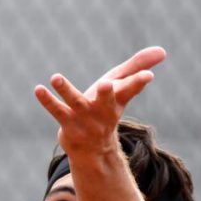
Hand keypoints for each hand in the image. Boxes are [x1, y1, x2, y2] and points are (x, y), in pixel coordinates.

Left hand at [34, 47, 165, 155]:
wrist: (93, 148)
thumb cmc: (106, 108)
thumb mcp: (121, 87)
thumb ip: (138, 67)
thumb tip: (163, 51)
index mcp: (118, 100)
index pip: (131, 90)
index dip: (138, 82)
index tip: (147, 76)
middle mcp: (102, 110)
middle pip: (107, 101)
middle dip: (107, 93)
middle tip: (106, 83)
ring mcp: (84, 118)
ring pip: (76, 103)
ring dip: (66, 90)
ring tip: (55, 77)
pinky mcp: (67, 123)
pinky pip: (56, 110)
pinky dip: (47, 100)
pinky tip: (38, 88)